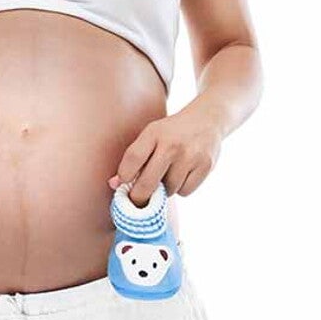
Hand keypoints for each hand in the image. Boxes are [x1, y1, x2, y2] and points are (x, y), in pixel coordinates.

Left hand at [108, 107, 222, 206]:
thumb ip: (133, 159)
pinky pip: (185, 191)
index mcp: (154, 133)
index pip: (133, 159)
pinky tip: (183, 174)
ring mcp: (190, 156)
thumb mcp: (150, 136)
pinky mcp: (205, 166)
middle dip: (139, 197)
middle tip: (137, 200)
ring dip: (164, 190)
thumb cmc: (171, 133)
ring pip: (168, 190)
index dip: (124, 176)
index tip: (122, 186)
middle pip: (148, 182)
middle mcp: (172, 144)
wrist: (207, 120)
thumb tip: (114, 184)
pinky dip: (181, 189)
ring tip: (168, 175)